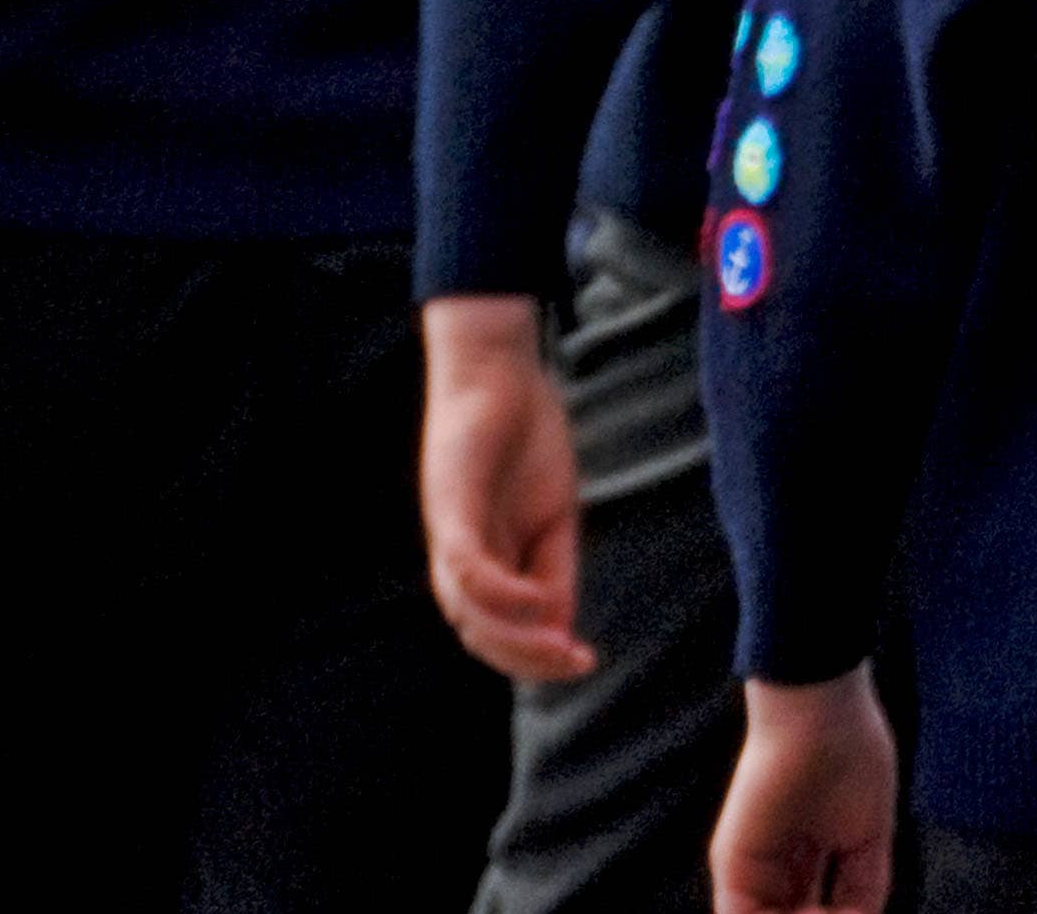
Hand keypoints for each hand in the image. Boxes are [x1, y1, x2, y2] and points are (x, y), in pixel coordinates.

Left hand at [418, 296, 597, 685]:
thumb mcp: (552, 515)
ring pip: (469, 612)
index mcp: (484, 564)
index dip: (539, 656)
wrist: (496, 372)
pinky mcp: (449, 512)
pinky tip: (537, 602)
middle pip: (481, 633)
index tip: (587, 660)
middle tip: (576, 663)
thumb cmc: (524, 439)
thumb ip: (553, 569)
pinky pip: (468, 569)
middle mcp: (458, 561)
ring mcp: (451, 537)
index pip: (500, 631)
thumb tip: (560, 631)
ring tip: (560, 646)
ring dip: (514, 638)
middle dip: (528, 658)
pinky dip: (501, 594)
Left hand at [711, 672, 896, 913]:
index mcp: (808, 851)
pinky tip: (817, 911)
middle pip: (792, 911)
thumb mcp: (870, 832)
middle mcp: (775, 863)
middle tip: (847, 913)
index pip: (818, 906)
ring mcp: (751, 865)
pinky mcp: (733, 863)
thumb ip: (865, 883)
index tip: (859, 912)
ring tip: (830, 910)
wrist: (822, 712)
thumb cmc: (853, 753)